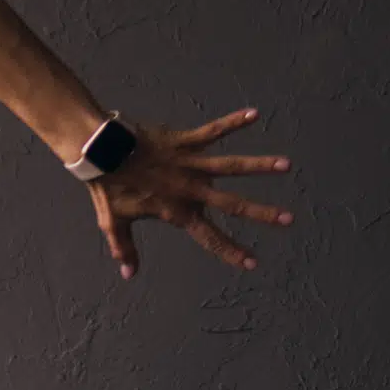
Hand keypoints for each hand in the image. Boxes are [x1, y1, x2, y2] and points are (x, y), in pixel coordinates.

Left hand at [89, 108, 294, 278]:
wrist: (100, 153)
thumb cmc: (108, 188)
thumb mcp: (114, 223)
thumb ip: (125, 249)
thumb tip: (129, 275)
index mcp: (177, 211)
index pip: (209, 237)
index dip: (230, 251)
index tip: (252, 263)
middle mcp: (191, 190)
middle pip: (232, 204)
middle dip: (262, 213)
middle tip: (288, 219)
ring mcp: (190, 164)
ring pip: (231, 166)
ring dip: (259, 166)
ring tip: (285, 165)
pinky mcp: (185, 142)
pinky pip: (213, 131)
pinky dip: (232, 122)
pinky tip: (253, 114)